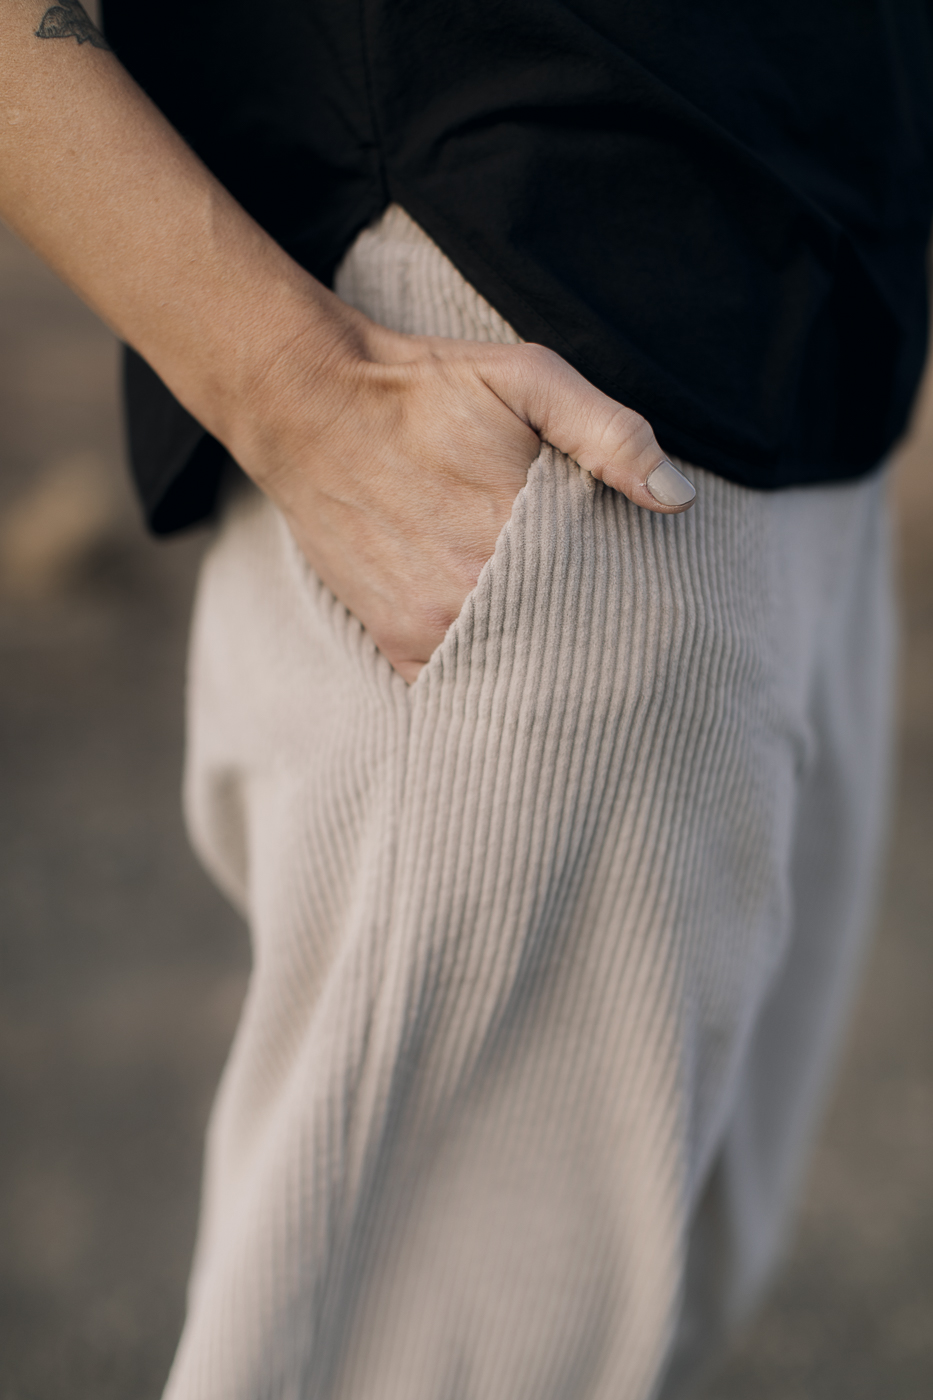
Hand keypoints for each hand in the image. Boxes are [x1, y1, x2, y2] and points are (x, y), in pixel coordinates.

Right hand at [233, 305, 694, 682]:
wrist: (311, 407)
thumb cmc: (426, 388)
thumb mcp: (528, 377)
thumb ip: (609, 432)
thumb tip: (676, 497)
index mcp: (521, 531)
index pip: (606, 599)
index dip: (634, 607)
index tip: (656, 613)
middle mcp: (475, 592)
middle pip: (565, 647)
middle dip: (595, 647)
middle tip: (627, 648)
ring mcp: (431, 624)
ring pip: (515, 675)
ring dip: (544, 671)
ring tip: (577, 664)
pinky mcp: (397, 639)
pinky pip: (457, 688)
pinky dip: (486, 683)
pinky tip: (512, 670)